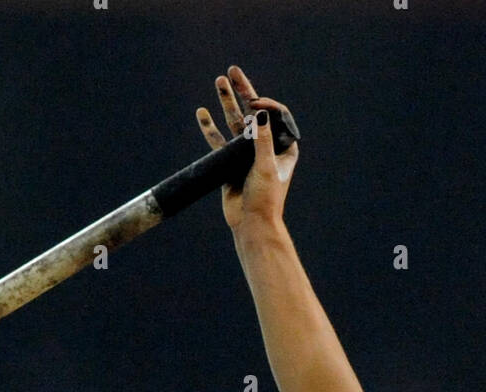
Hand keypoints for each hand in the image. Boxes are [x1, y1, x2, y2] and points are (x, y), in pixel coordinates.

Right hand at [195, 64, 299, 231]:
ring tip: (219, 81)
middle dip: (244, 91)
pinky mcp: (230, 163)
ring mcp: (246, 154)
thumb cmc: (265, 200)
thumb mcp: (265, 168)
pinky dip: (210, 127)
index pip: (276, 116)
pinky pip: (219, 141)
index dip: (265, 105)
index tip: (254, 104)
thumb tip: (259, 113)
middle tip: (232, 71)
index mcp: (283, 147)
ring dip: (227, 103)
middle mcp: (265, 147)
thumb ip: (261, 140)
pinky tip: (202, 113)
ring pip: (236, 123)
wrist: (251, 225)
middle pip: (254, 113)